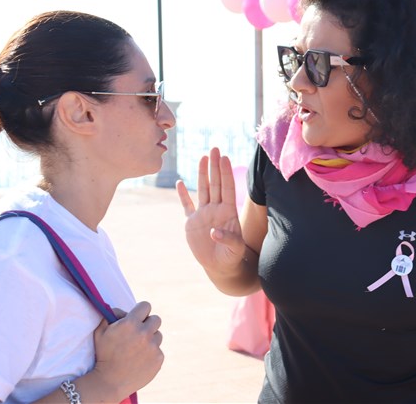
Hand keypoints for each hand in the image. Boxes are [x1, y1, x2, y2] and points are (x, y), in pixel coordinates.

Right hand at [92, 302, 163, 396]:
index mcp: (130, 324)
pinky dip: (151, 353)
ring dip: (150, 339)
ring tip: (137, 348)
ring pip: (158, 335)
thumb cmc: (103, 355)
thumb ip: (110, 315)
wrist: (109, 382)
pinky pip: (158, 350)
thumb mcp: (100, 332)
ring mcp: (153, 346)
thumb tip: (122, 309)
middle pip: (156, 319)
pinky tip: (140, 359)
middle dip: (148, 324)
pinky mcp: (158, 358)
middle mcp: (144, 333)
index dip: (141, 310)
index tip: (138, 316)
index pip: (146, 306)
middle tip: (139, 332)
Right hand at [177, 148, 246, 275]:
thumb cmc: (232, 257)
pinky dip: (183, 195)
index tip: (225, 157)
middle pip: (215, 183)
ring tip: (203, 157)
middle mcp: (216, 209)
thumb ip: (228, 239)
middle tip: (215, 148)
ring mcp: (203, 214)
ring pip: (202, 189)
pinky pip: (187, 205)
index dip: (226, 173)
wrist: (220, 266)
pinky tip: (180, 182)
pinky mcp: (191, 222)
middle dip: (215, 166)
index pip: (227, 188)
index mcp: (228, 212)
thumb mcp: (235, 250)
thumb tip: (215, 232)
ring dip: (202, 174)